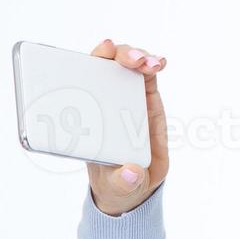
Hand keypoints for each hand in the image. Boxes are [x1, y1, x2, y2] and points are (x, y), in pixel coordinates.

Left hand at [86, 39, 168, 215]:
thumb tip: (132, 172)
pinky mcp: (144, 99)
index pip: (79, 83)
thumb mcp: (117, 185)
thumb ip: (123, 180)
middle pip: (103, 66)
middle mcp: (101, 103)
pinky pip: (147, 76)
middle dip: (117, 55)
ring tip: (150, 65)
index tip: (102, 53)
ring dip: (138, 56)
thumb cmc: (116, 181)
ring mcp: (123, 98)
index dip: (87, 63)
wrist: (136, 184)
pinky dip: (153, 64)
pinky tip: (160, 63)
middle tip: (132, 61)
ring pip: (126, 65)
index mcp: (87, 119)